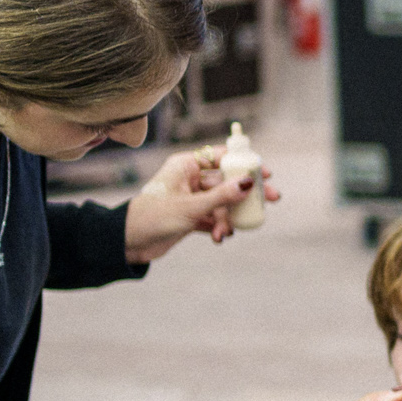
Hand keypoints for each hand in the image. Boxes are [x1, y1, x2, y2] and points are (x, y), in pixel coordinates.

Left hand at [122, 148, 281, 262]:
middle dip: (246, 195)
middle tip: (272, 200)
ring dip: (228, 218)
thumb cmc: (153, 217)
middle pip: (228, 182)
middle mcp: (190, 179)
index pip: (222, 157)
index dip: (245, 164)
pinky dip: (219, 227)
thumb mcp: (191, 207)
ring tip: (227, 232)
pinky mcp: (191, 216)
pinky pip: (214, 218)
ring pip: (222, 203)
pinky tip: (220, 238)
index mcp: (186, 165)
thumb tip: (249, 184)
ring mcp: (192, 198)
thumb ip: (221, 196)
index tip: (266, 172)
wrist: (129, 243)